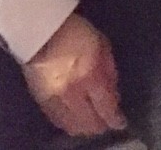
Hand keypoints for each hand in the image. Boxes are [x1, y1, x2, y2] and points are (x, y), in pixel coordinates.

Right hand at [21, 13, 125, 136]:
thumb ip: (109, 70)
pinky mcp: (41, 101)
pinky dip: (68, 124)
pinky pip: (57, 121)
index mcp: (90, 76)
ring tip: (92, 125)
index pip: (106, 107)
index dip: (115, 119)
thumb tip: (114, 93)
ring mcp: (55, 99)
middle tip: (107, 123)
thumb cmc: (76, 33)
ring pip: (73, 126)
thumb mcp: (102, 45)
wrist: (39, 32)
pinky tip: (75, 121)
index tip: (121, 123)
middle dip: (101, 125)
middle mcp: (73, 93)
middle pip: (90, 122)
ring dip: (85, 128)